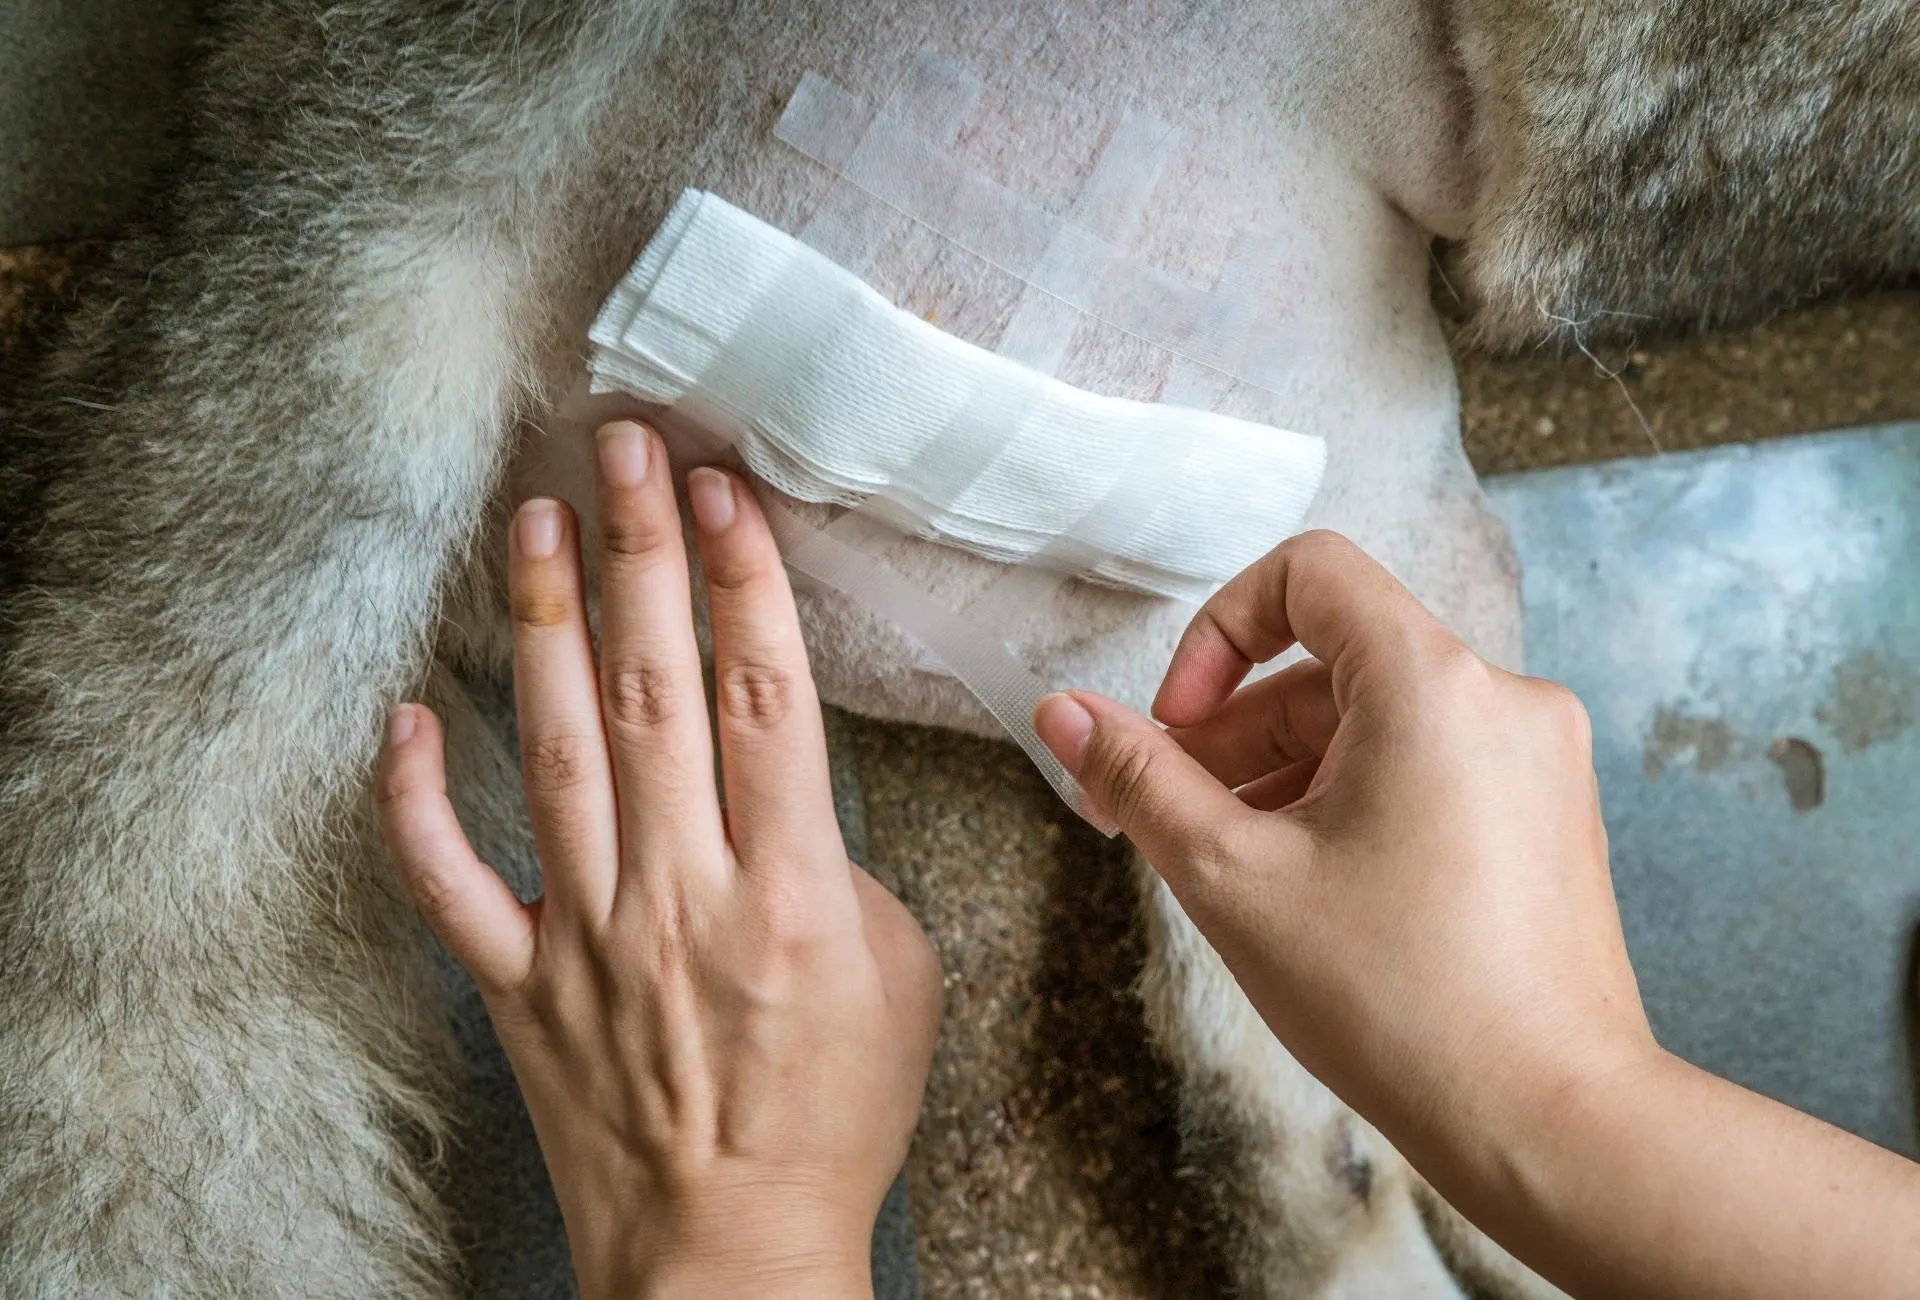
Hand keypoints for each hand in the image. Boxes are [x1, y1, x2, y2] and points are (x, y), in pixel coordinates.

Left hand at [378, 423, 941, 1298]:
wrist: (732, 1251)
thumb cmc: (832, 1119)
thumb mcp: (898, 975)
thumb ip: (842, 867)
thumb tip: (784, 804)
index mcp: (791, 889)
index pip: (766, 698)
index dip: (742, 581)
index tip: (719, 493)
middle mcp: (681, 891)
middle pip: (656, 690)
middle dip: (638, 555)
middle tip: (620, 449)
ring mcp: (589, 933)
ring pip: (555, 749)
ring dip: (540, 623)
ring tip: (532, 521)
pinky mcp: (521, 982)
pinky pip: (449, 878)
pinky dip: (417, 798)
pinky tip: (409, 716)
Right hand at [1036, 529, 1646, 1177]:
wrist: (1551, 1122)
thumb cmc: (1400, 1001)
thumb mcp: (1232, 877)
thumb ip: (1138, 778)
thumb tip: (1062, 712)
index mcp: (1432, 683)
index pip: (1308, 573)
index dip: (1218, 630)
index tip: (1179, 725)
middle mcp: (1503, 699)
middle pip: (1331, 665)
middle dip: (1230, 733)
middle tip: (1153, 815)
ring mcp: (1539, 760)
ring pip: (1376, 725)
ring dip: (1284, 774)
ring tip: (1223, 865)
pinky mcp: (1548, 818)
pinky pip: (1429, 770)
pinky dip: (1353, 803)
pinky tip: (1305, 889)